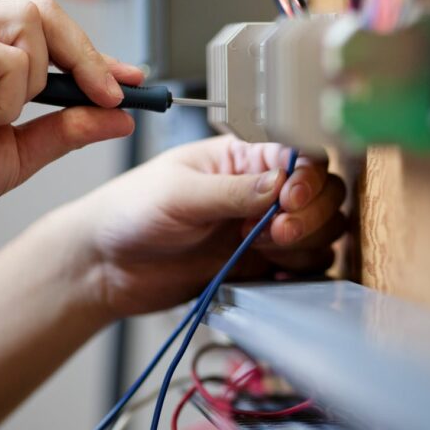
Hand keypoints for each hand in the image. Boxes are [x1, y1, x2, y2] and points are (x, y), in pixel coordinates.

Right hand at [0, 0, 141, 237]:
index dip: (92, 53)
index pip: (46, 30)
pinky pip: (8, 60)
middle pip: (44, 11)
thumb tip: (121, 116)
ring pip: (31, 26)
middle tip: (110, 96)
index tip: (130, 78)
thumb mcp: (21, 152)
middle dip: (86, 56)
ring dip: (35, 83)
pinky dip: (6, 100)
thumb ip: (69, 129)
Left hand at [59, 135, 346, 319]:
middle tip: (274, 233)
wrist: (105, 266)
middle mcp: (262, 190)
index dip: (307, 179)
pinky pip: (306, 266)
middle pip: (324, 194)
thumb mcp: (179, 193)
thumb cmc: (129, 212)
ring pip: (322, 231)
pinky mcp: (262, 265)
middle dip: (309, 215)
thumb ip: (233, 190)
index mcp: (243, 157)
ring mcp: (265, 229)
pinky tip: (272, 272)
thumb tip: (282, 183)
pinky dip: (301, 270)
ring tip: (263, 249)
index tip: (288, 201)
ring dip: (305, 243)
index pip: (302, 158)